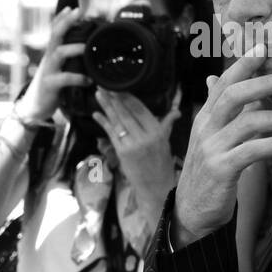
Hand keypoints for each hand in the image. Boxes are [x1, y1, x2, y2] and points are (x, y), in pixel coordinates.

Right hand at [19, 6, 92, 121]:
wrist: (33, 107)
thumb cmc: (50, 86)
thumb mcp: (56, 69)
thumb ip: (67, 59)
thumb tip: (86, 49)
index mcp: (51, 53)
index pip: (54, 30)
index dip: (62, 18)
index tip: (73, 7)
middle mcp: (48, 58)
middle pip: (55, 35)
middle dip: (66, 22)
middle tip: (78, 12)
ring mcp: (48, 70)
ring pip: (60, 52)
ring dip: (75, 48)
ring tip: (87, 48)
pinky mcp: (50, 84)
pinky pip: (65, 78)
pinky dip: (79, 78)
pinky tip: (89, 80)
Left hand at [92, 87, 181, 204]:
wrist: (156, 186)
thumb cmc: (161, 164)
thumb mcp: (166, 142)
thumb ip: (167, 125)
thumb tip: (175, 112)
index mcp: (158, 131)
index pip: (141, 110)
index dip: (128, 98)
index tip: (119, 87)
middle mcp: (146, 136)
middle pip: (127, 113)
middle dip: (114, 98)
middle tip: (104, 85)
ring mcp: (133, 145)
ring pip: (118, 122)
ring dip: (106, 107)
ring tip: (98, 94)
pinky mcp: (122, 153)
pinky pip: (111, 134)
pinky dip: (103, 123)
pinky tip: (96, 114)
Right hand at [172, 46, 271, 247]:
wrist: (193, 210)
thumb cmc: (209, 170)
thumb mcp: (210, 136)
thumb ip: (218, 109)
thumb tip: (212, 78)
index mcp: (205, 118)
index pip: (222, 83)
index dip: (243, 63)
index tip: (264, 45)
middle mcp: (205, 128)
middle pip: (233, 95)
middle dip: (263, 82)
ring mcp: (212, 149)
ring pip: (248, 122)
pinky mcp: (221, 170)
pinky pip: (252, 151)